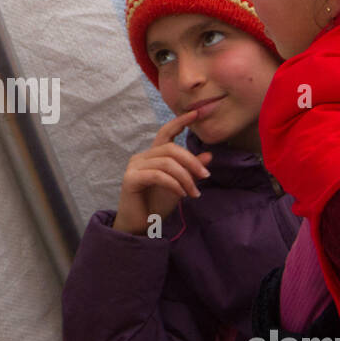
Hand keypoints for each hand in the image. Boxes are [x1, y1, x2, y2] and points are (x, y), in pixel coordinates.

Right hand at [110, 110, 212, 234]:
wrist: (140, 227)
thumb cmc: (157, 205)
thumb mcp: (180, 185)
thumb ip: (191, 170)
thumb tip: (209, 155)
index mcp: (153, 155)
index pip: (166, 132)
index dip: (180, 121)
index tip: (197, 113)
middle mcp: (142, 157)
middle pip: (171, 149)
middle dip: (192, 161)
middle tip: (205, 177)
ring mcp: (134, 167)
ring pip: (166, 163)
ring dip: (185, 178)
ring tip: (194, 193)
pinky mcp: (130, 179)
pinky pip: (157, 175)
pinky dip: (173, 184)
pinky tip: (181, 194)